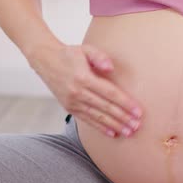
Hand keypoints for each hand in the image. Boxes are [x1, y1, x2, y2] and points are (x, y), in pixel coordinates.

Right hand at [28, 42, 142, 137]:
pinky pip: (87, 120)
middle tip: (137, 126)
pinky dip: (100, 127)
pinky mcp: (69, 107)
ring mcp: (72, 102)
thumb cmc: (69, 54)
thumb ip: (100, 57)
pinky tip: (112, 133)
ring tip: (128, 132)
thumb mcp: (85, 49)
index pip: (109, 93)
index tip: (138, 112)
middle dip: (123, 118)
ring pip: (97, 117)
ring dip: (114, 125)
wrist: (45, 60)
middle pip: (105, 108)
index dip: (125, 103)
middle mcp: (78, 92)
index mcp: (84, 78)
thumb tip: (110, 68)